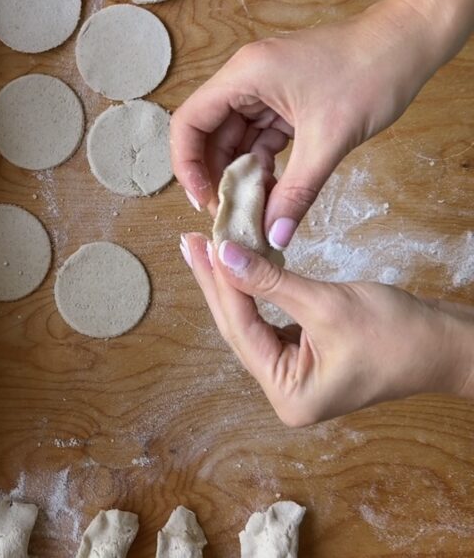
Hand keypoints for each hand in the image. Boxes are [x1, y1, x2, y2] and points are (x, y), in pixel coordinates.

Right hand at [170, 0, 444, 249]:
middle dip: (215, 175)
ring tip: (251, 208)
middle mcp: (246, 78)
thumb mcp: (330, 140)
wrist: (411, 42)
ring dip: (241, 172)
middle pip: (208, 132)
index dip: (187, 165)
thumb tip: (275, 235)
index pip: (189, 122)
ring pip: (235, 137)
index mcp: (244, 75)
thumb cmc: (372, 73)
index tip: (202, 200)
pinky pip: (260, 135)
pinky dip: (263, 162)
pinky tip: (272, 189)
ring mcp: (265, 86)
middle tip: (229, 213)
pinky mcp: (284, 96)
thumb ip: (297, 191)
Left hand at [180, 233, 473, 425]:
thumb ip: (269, 281)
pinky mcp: (302, 357)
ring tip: (204, 247)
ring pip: (250, 322)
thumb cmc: (398, 332)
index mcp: (289, 394)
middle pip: (239, 328)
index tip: (198, 245)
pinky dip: (254, 291)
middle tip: (190, 243)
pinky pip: (268, 320)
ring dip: (230, 285)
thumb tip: (222, 254)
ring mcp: (292, 376)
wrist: (448, 345)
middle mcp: (284, 392)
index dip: (218, 283)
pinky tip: (234, 265)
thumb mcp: (326, 304)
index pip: (241, 329)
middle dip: (216, 283)